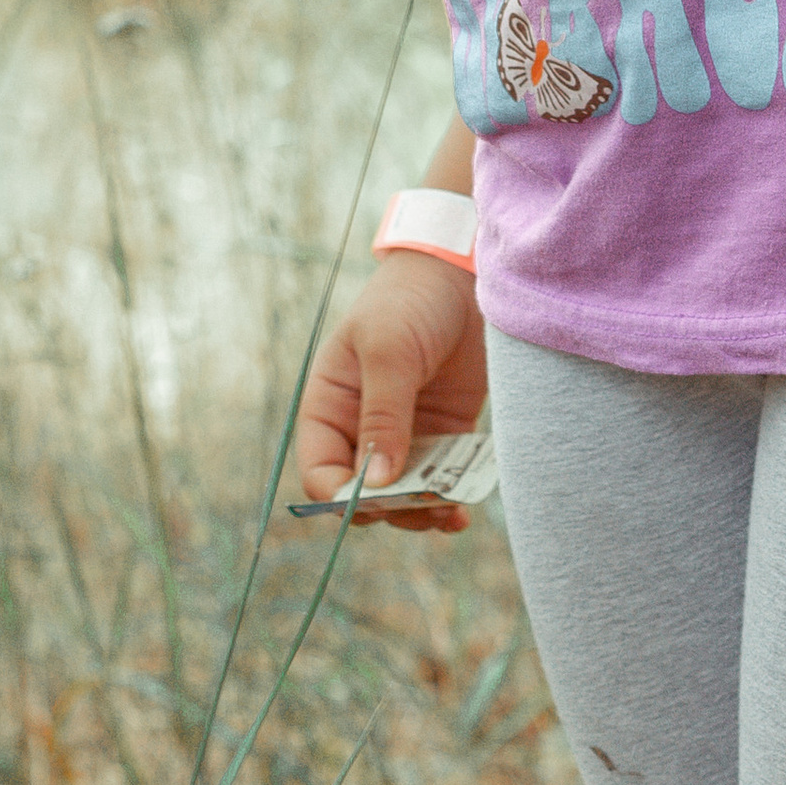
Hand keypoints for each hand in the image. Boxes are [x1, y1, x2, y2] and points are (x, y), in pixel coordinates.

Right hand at [296, 254, 485, 534]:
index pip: (322, 472)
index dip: (341, 497)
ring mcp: (404, 433)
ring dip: (422, 510)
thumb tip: (375, 485)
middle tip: (424, 506)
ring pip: (403, 495)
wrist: (463, 272)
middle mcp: (361, 428)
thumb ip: (381, 416)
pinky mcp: (443, 433)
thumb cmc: (410, 301)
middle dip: (390, 508)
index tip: (376, 502)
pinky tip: (462, 508)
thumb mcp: (388, 351)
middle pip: (364, 494)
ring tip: (448, 512)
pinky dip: (448, 497)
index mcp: (329, 407)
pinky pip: (439, 479)